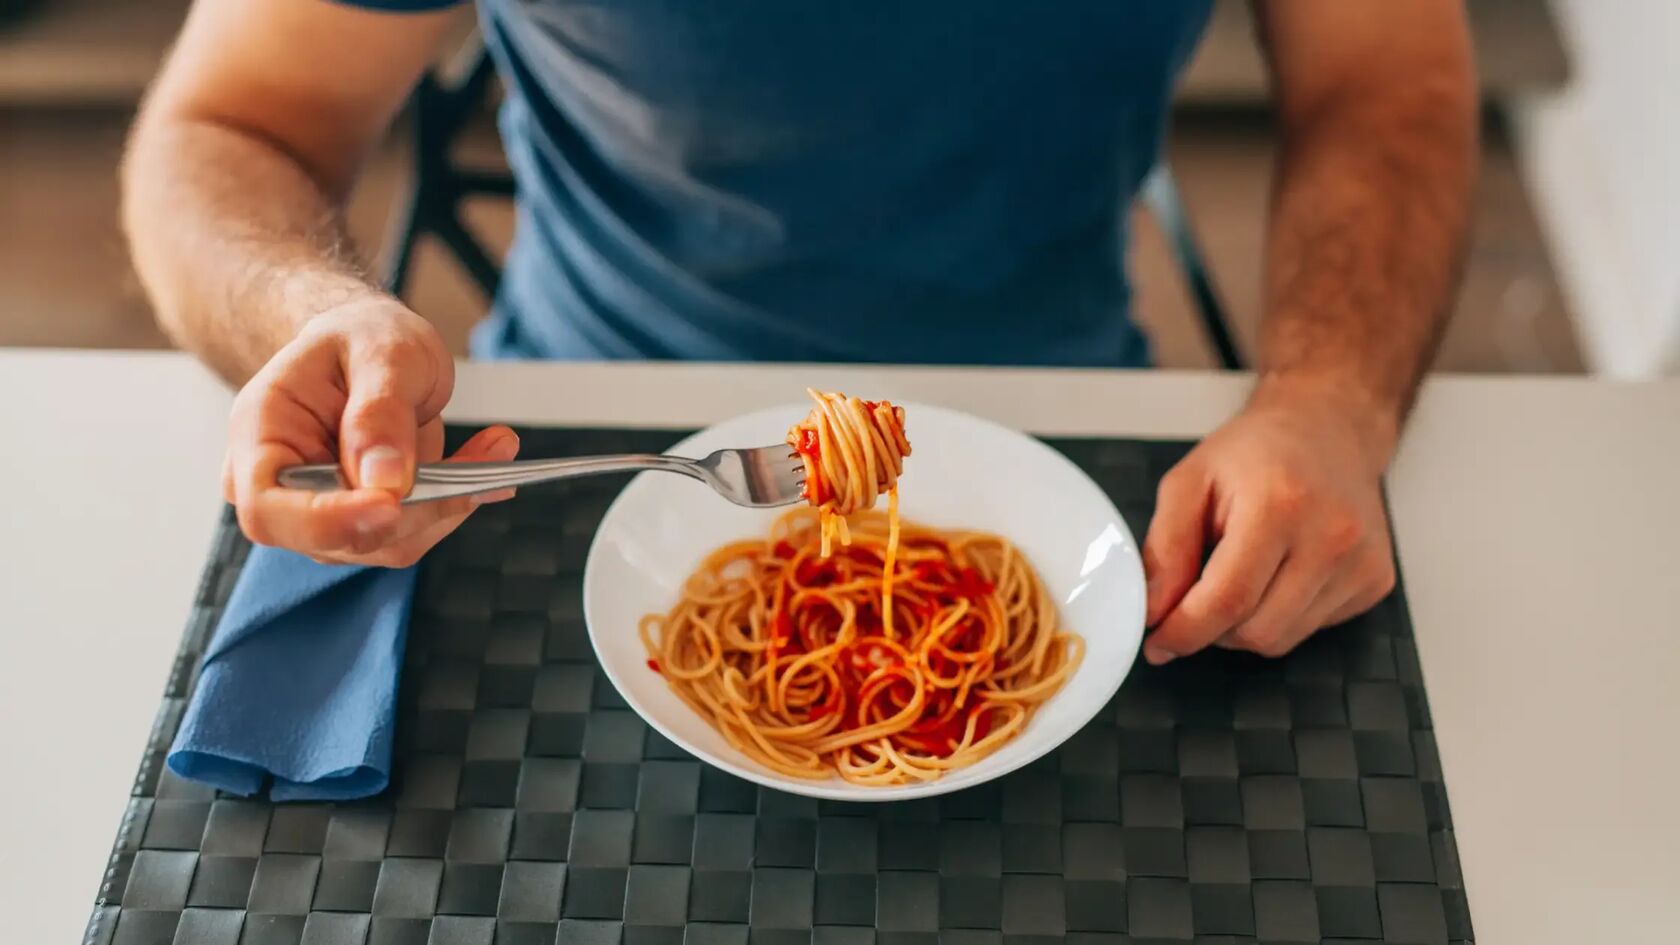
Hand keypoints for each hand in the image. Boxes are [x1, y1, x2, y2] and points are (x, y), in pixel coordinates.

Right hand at [222, 299, 518, 566]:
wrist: (369, 348)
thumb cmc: (361, 338)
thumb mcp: (381, 350)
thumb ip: (379, 411)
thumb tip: (385, 481)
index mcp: (260, 434)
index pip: (268, 508)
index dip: (326, 520)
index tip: (390, 504)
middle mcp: (281, 485)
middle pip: (335, 537)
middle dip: (411, 510)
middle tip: (477, 468)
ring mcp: (323, 511)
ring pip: (385, 542)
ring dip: (446, 504)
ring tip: (495, 444)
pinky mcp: (366, 521)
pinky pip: (413, 532)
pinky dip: (455, 502)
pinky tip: (487, 457)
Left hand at [1141, 378, 1397, 662]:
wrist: (1329, 428)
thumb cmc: (1254, 452)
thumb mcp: (1189, 482)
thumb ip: (1165, 548)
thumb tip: (1153, 611)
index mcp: (1279, 505)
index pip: (1227, 599)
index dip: (1184, 632)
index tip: (1156, 643)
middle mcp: (1331, 537)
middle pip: (1255, 630)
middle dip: (1211, 630)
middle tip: (1193, 601)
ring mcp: (1362, 562)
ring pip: (1283, 639)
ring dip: (1245, 626)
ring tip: (1238, 577)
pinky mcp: (1376, 581)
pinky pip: (1312, 629)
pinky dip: (1281, 616)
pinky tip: (1277, 574)